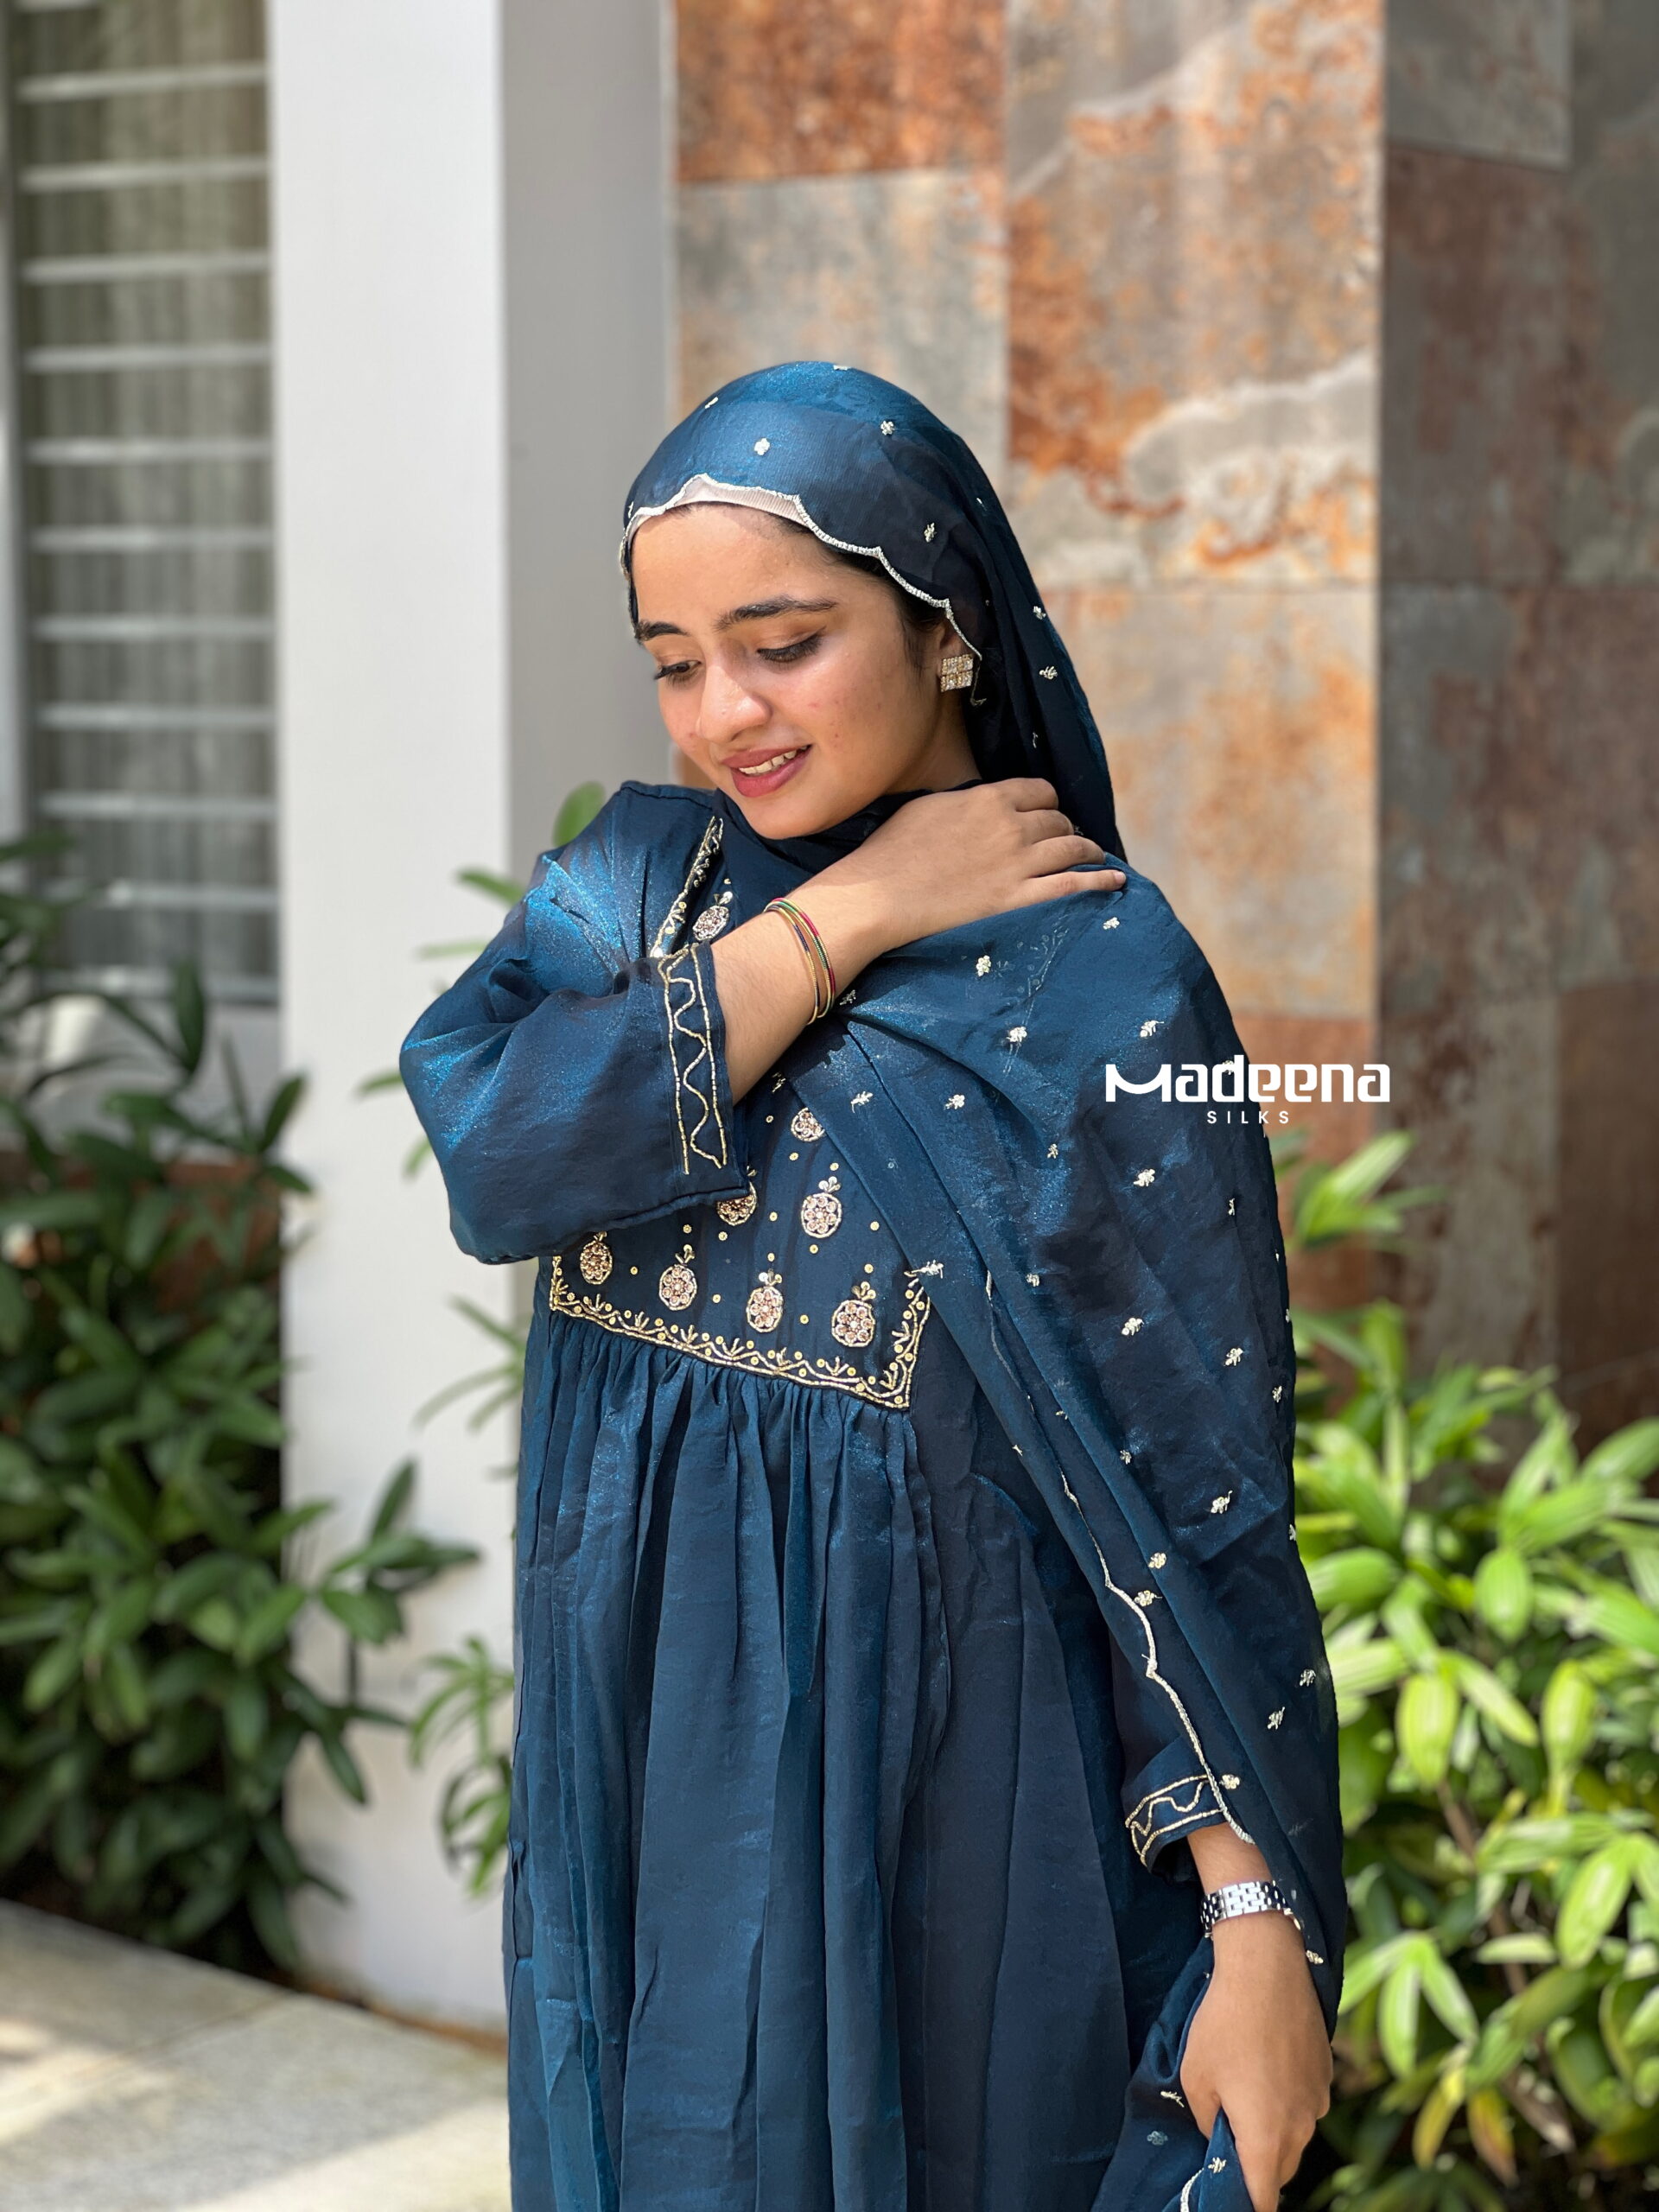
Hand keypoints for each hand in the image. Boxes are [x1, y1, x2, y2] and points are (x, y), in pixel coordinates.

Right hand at [798, 778, 1122, 973]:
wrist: (878, 896)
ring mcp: (1019, 864)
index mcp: (989, 798)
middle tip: (1066, 842)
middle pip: (1059, 820)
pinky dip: (1101, 881)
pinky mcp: (1020, 899)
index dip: (1048, 803)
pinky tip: (1116, 882)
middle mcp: (1012, 826)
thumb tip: (980, 801)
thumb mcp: (927, 806)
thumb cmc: (891, 852)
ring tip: (1094, 857)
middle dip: (1065, 830)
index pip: (1040, 791)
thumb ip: (964, 801)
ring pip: (1072, 849)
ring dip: (1087, 852)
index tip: (1048, 814)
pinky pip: (1074, 886)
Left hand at [1179, 1911, 1330, 2211]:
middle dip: (1256, 2164)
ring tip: (1244, 2088)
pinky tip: (1265, 2063)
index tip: (1228, 2196)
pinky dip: (1287, 2098)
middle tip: (1226, 2136)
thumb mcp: (1196, 2077)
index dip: (1245, 2204)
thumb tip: (1220, 2134)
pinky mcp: (1326, 2073)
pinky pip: (1305, 2103)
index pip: (1262, 2199)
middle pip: (1280, 2168)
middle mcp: (1302, 2126)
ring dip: (1273, 2128)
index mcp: (1267, 2137)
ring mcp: (1319, 2099)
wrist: (1266, 1965)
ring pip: (1295, 2134)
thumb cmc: (1223, 2022)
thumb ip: (1208, 2122)